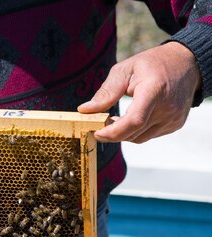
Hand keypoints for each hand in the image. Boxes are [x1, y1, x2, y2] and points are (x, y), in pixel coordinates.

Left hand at [78, 42, 201, 143]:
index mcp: (154, 90)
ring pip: (139, 138)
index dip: (113, 132)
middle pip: (133, 132)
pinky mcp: (175, 125)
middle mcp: (167, 108)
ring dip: (123, 133)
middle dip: (112, 132)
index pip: (134, 120)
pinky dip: (135, 132)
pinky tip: (130, 119)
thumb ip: (106, 92)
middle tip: (100, 122)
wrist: (187, 64)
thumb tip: (84, 110)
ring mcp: (173, 118)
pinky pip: (149, 135)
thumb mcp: (125, 69)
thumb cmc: (152, 64)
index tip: (96, 132)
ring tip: (113, 119)